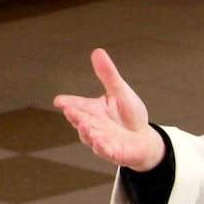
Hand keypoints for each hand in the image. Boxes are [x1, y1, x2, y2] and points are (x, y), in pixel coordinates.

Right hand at [53, 48, 164, 171]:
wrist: (144, 139)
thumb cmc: (130, 115)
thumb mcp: (121, 92)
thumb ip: (108, 75)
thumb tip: (97, 51)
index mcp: (93, 109)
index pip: (77, 104)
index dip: (68, 103)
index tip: (59, 101)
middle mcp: (93, 125)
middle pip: (80, 120)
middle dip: (75, 116)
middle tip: (70, 111)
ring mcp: (101, 140)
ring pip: (89, 137)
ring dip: (86, 131)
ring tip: (85, 125)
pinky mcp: (112, 152)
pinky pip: (105, 151)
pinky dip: (101, 147)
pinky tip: (100, 142)